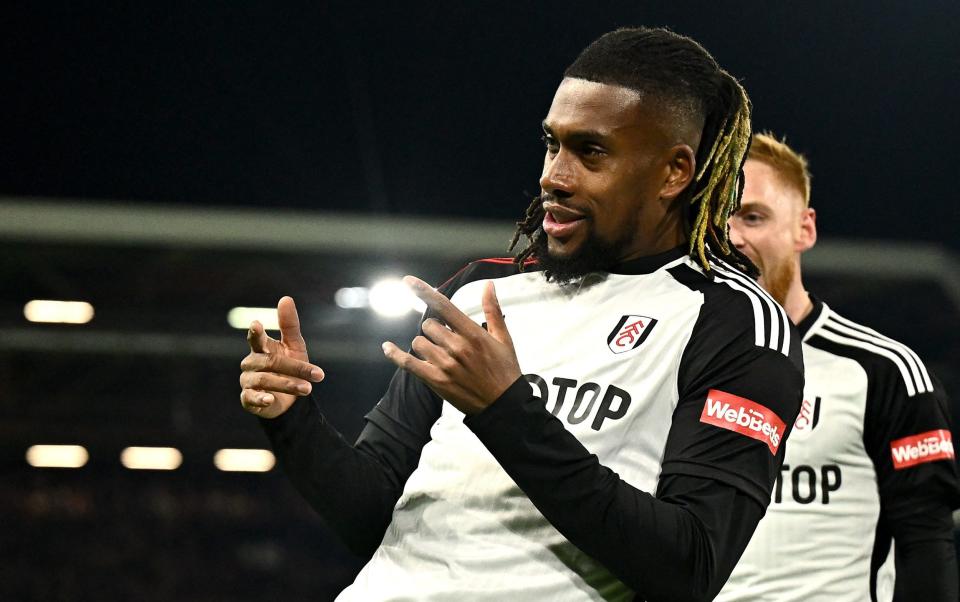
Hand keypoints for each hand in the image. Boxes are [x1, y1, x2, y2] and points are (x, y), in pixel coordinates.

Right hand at [239, 296, 324, 418]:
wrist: (288, 399)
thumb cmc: (289, 367)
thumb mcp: (294, 346)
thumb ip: (289, 325)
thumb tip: (286, 298)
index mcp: (261, 348)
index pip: (255, 338)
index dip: (256, 332)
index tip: (256, 324)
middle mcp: (251, 363)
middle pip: (270, 362)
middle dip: (295, 368)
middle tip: (317, 375)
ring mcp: (248, 381)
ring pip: (264, 380)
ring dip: (288, 384)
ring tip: (307, 389)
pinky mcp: (247, 399)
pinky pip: (251, 398)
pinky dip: (261, 399)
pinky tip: (270, 399)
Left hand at [382, 276, 520, 414]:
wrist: (503, 405)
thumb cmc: (504, 371)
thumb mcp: (503, 339)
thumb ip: (492, 310)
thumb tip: (487, 285)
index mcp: (473, 334)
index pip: (443, 306)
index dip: (424, 291)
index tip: (408, 281)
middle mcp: (457, 347)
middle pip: (428, 325)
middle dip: (434, 330)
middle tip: (447, 341)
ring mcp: (445, 365)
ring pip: (418, 342)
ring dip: (425, 344)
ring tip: (441, 355)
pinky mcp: (435, 380)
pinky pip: (408, 363)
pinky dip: (395, 355)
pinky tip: (387, 347)